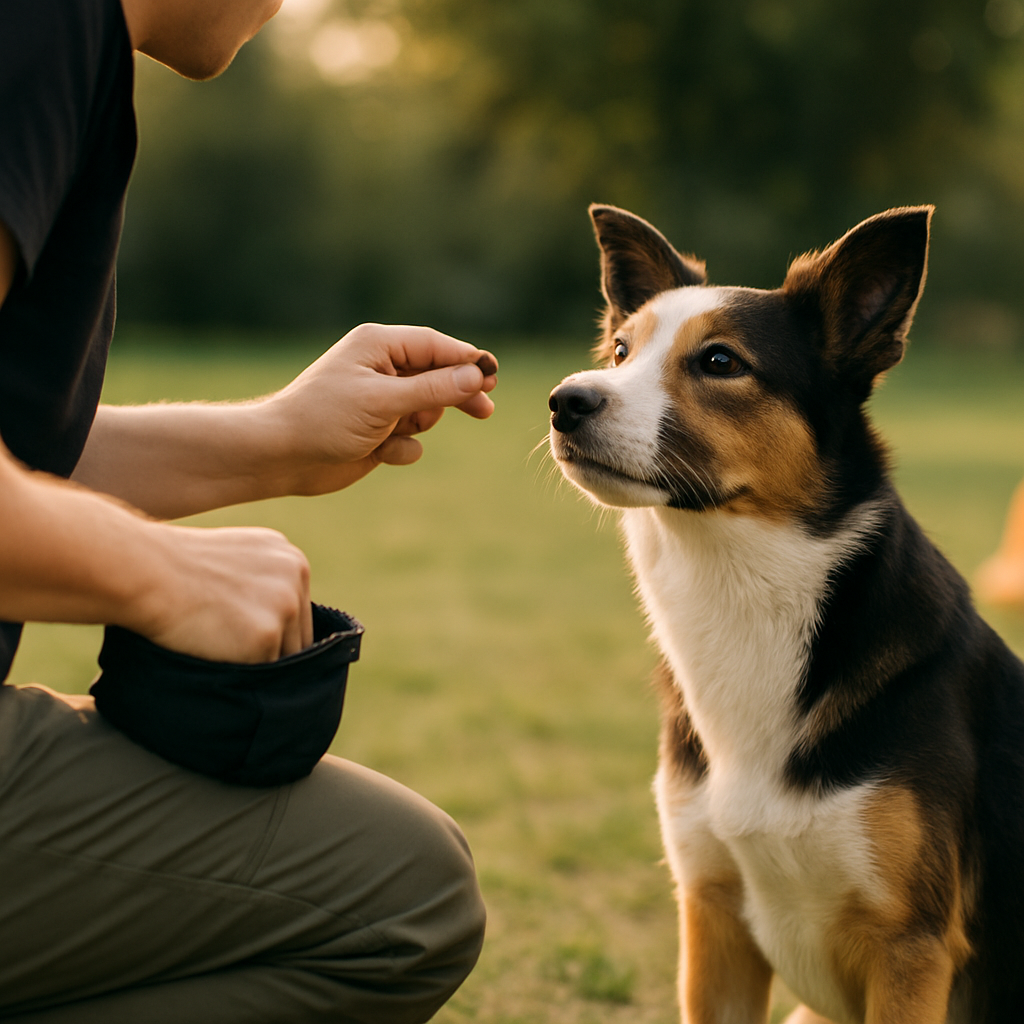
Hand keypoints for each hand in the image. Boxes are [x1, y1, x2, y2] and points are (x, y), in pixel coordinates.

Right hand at [135, 521, 313, 662]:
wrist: (145, 571)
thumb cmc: (176, 568)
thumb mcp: (236, 558)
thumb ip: (263, 581)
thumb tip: (280, 616)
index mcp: (290, 557)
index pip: (298, 610)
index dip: (275, 630)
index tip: (244, 635)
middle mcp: (296, 576)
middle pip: (299, 634)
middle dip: (272, 648)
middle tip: (231, 647)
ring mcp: (286, 605)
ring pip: (286, 656)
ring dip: (258, 661)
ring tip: (220, 647)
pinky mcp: (268, 635)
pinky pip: (263, 671)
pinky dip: (241, 671)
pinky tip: (215, 651)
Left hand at [261, 323, 497, 494]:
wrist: (282, 457)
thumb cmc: (324, 419)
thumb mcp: (383, 401)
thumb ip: (433, 389)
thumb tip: (476, 376)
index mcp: (378, 346)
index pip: (435, 346)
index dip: (466, 360)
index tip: (493, 377)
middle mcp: (381, 368)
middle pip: (438, 376)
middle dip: (457, 395)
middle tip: (486, 410)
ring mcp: (381, 400)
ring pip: (427, 411)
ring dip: (418, 426)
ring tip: (395, 432)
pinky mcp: (378, 431)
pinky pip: (411, 439)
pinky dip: (401, 448)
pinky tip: (378, 452)